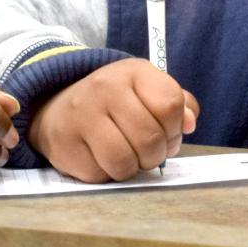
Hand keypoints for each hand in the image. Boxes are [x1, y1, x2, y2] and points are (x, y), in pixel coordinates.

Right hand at [26, 59, 198, 182]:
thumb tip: (189, 124)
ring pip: (124, 161)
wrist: (58, 107)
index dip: (175, 127)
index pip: (170, 104)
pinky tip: (103, 159)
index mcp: (132, 72)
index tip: (167, 131)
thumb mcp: (147, 90)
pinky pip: (100, 174)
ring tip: (129, 157)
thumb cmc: (114, 102)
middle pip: (150, 138)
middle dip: (157, 153)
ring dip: (133, 167)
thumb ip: (177, 105)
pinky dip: (108, 174)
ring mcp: (81, 117)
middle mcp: (104, 88)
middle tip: (149, 151)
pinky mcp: (64, 146)